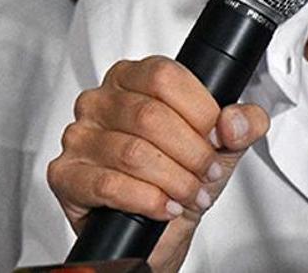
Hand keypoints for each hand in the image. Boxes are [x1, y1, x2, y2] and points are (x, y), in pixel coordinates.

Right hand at [47, 55, 268, 271]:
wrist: (156, 230)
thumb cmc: (178, 177)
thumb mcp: (221, 146)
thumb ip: (242, 124)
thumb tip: (236, 121)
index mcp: (131, 78)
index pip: (165, 76)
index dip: (200, 111)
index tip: (216, 137)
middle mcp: (99, 100)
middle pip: (150, 115)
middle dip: (191, 152)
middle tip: (206, 173)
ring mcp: (78, 136)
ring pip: (134, 152)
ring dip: (173, 181)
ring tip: (189, 194)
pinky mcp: (65, 174)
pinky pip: (109, 184)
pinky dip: (146, 200)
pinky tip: (162, 206)